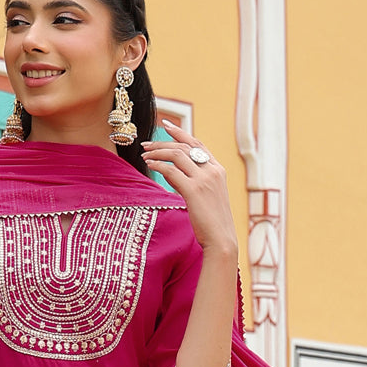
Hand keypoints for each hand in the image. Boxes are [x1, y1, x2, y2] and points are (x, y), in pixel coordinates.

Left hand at [140, 122, 238, 257]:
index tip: (166, 126)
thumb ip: (189, 181)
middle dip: (163, 142)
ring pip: (177, 154)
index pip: (197, 144)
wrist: (221, 240)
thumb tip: (169, 171)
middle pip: (185, 146)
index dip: (181, 133)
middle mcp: (212, 171)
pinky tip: (149, 165)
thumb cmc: (211, 223)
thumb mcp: (203, 197)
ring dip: (158, 151)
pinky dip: (158, 165)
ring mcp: (204, 180)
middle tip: (146, 143)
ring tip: (144, 154)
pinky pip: (171, 171)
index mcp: (217, 170)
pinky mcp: (194, 191)